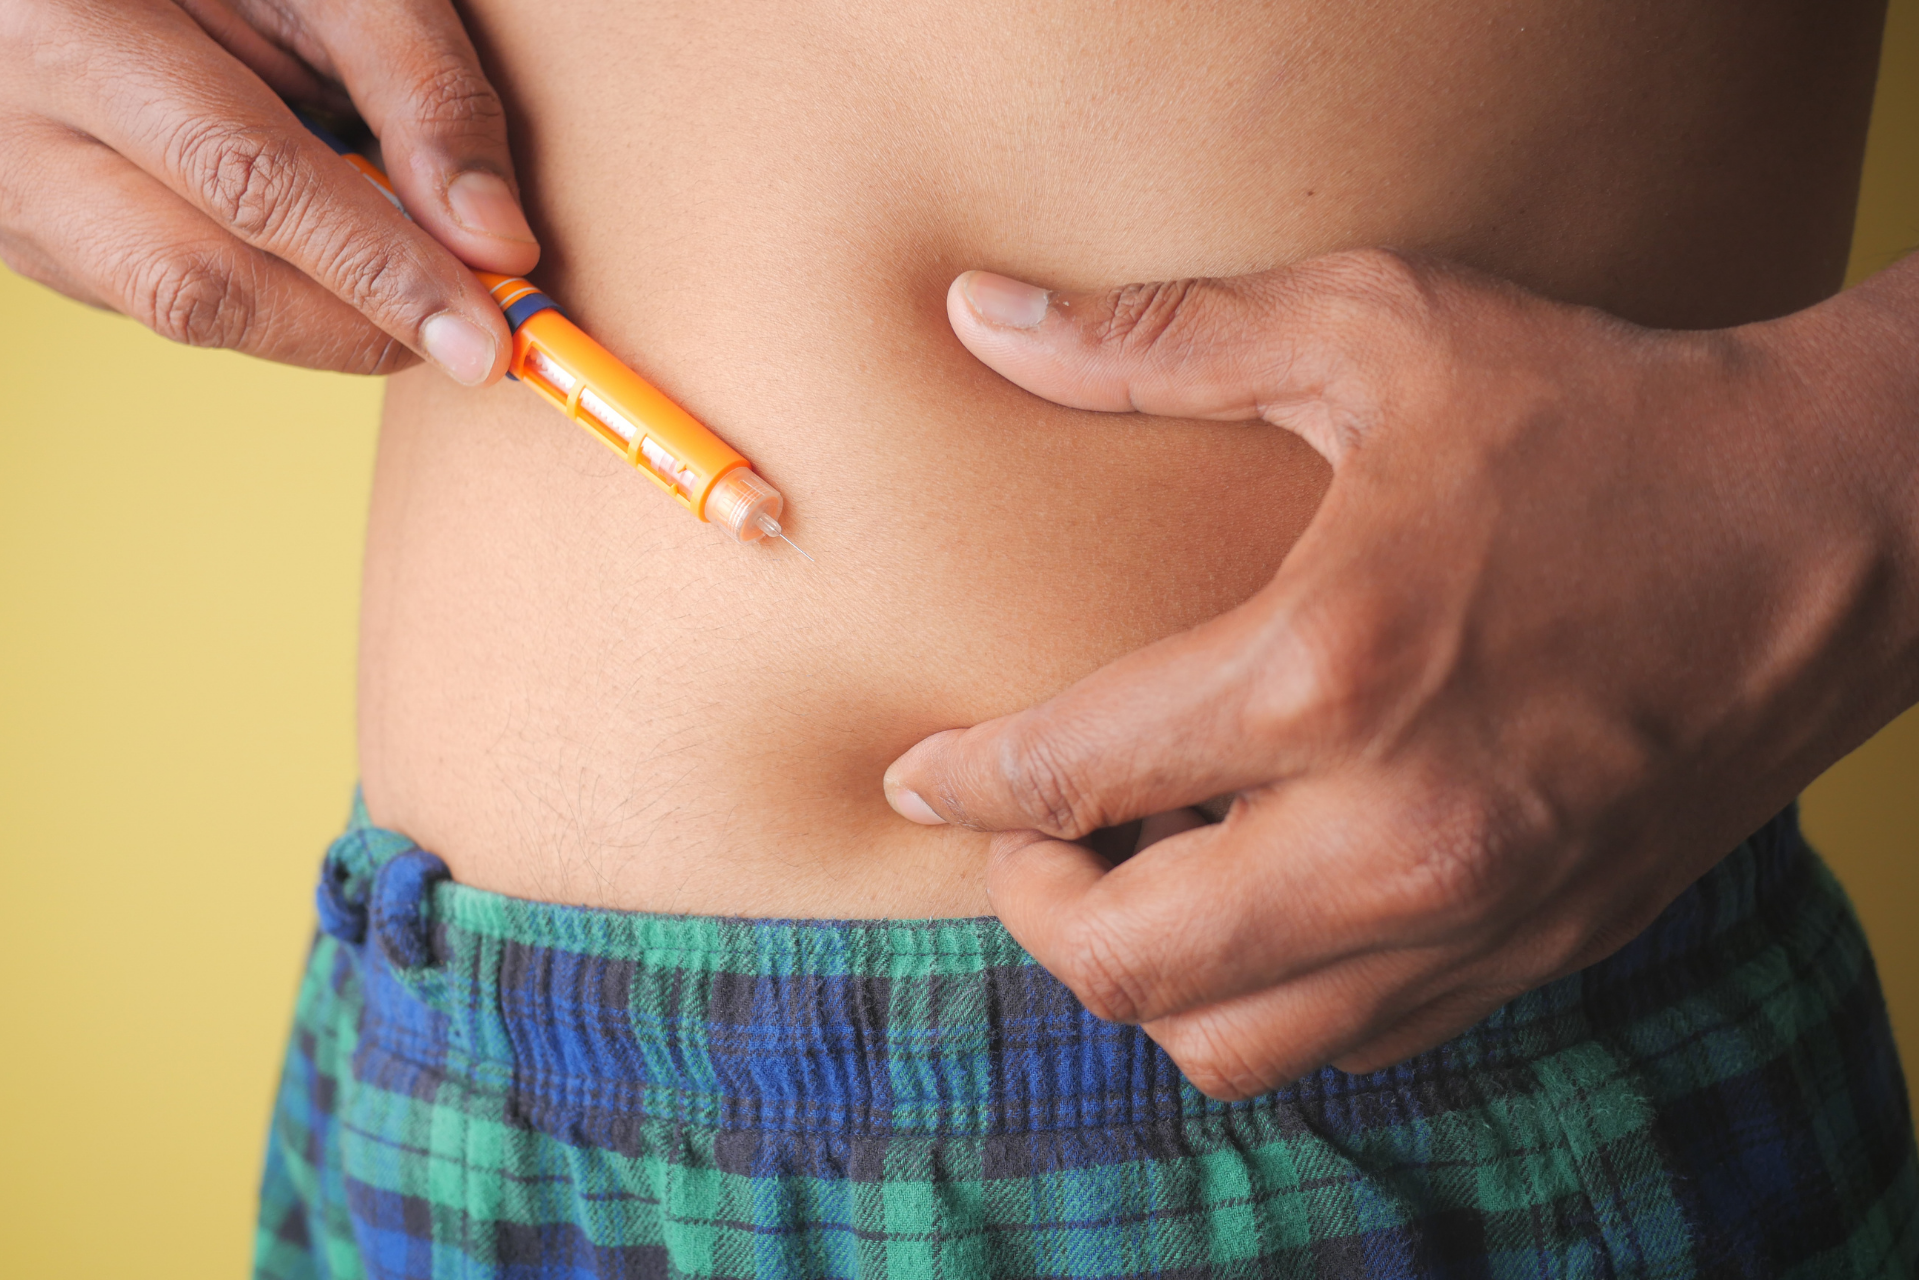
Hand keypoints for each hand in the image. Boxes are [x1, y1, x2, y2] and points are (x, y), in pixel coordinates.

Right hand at [0, 0, 537, 381]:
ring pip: (186, 314)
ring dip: (318, 316)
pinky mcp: (41, 245)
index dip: (380, 269)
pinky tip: (307, 241)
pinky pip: (172, 301)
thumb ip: (416, 88)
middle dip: (354, 326)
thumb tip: (496, 240)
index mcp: (72, 29)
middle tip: (467, 333)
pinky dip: (271, 292)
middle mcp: (18, 133)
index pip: (248, 179)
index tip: (482, 336)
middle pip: (200, 285)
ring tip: (395, 268)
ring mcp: (16, 203)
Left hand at [884, 252, 1918, 1098]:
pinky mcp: (1536, 953)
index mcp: (1330, 673)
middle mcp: (1395, 834)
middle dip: (1030, 904)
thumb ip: (1163, 341)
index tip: (919, 773)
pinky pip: (1342, 1041)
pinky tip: (1260, 891)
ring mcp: (1473, 919)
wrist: (1844, 528)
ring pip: (1226, 1045)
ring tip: (1133, 873)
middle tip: (1023, 834)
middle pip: (1122, 964)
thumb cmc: (1606, 418)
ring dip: (1141, 974)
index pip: (1068, 780)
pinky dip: (1261, 992)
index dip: (960, 784)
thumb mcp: (1380, 334)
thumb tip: (985, 321)